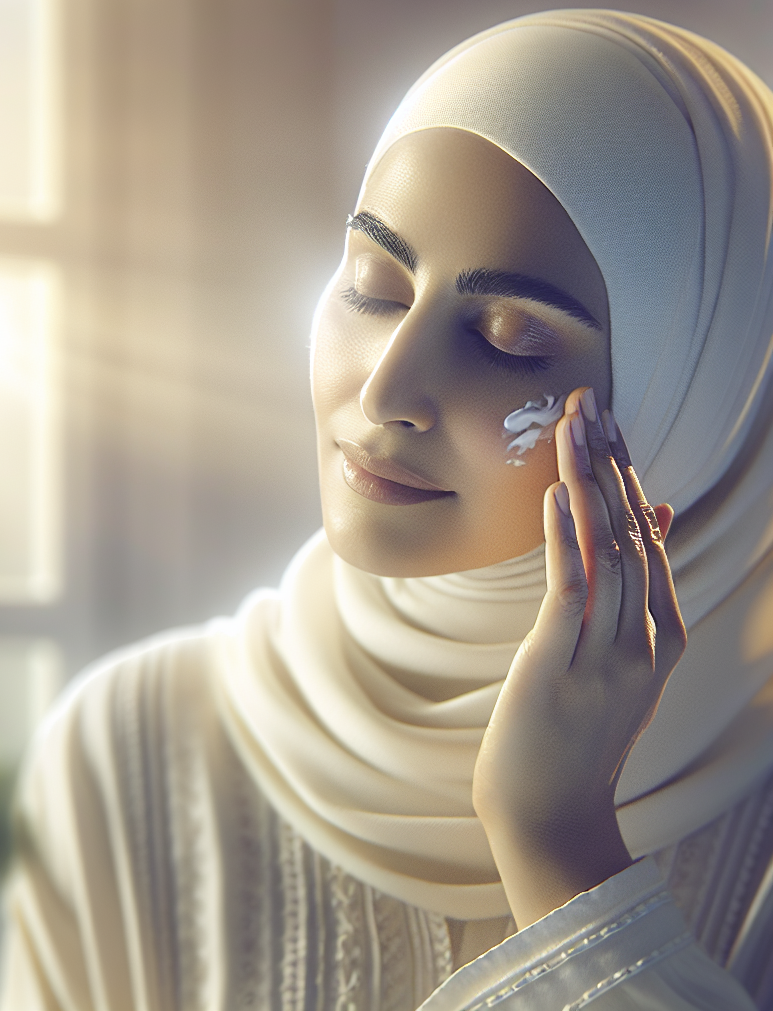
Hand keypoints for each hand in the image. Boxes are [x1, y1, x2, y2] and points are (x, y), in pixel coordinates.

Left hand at [471, 386, 685, 928]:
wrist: (549, 810)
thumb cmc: (574, 730)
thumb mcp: (618, 659)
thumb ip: (637, 591)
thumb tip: (653, 515)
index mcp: (663, 634)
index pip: (647, 538)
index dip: (627, 475)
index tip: (607, 423)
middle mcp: (646, 639)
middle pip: (632, 531)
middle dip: (609, 462)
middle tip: (589, 401)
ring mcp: (610, 654)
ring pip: (607, 549)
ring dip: (587, 483)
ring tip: (573, 426)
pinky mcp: (563, 663)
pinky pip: (571, 587)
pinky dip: (564, 536)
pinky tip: (554, 493)